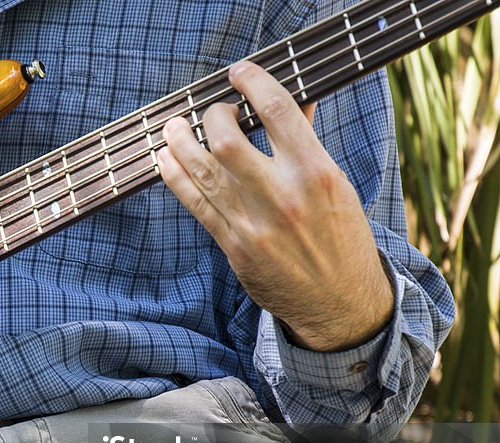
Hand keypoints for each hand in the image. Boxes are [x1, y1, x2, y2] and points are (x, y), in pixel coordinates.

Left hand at [157, 61, 393, 351]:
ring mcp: (254, 224)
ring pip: (202, 172)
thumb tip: (295, 101)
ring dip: (181, 143)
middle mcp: (283, 197)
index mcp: (316, 174)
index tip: (240, 73)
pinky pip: (195, 204)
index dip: (254, 83)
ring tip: (174, 127)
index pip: (279, 111)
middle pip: (228, 140)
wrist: (339, 303)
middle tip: (213, 111)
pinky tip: (167, 160)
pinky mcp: (234, 247)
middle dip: (213, 116)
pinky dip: (176, 177)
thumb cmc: (341, 239)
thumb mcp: (337, 186)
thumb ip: (308, 144)